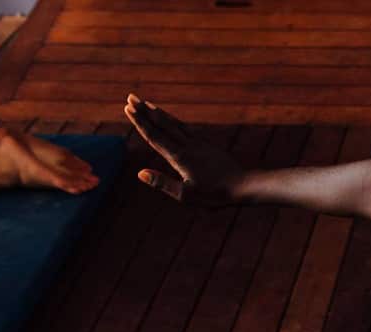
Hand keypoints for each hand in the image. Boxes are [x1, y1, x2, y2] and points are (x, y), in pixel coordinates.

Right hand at [123, 94, 244, 205]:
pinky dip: (175, 121)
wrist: (243, 185)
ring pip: (174, 124)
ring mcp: (198, 143)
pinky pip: (186, 129)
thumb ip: (163, 183)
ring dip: (159, 113)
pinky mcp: (207, 145)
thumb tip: (140, 173)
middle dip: (145, 111)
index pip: (155, 136)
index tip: (128, 108)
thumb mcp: (186, 195)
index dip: (140, 122)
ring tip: (147, 103)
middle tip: (130, 96)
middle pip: (162, 125)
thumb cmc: (214, 194)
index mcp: (179, 157)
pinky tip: (172, 119)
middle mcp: (187, 146)